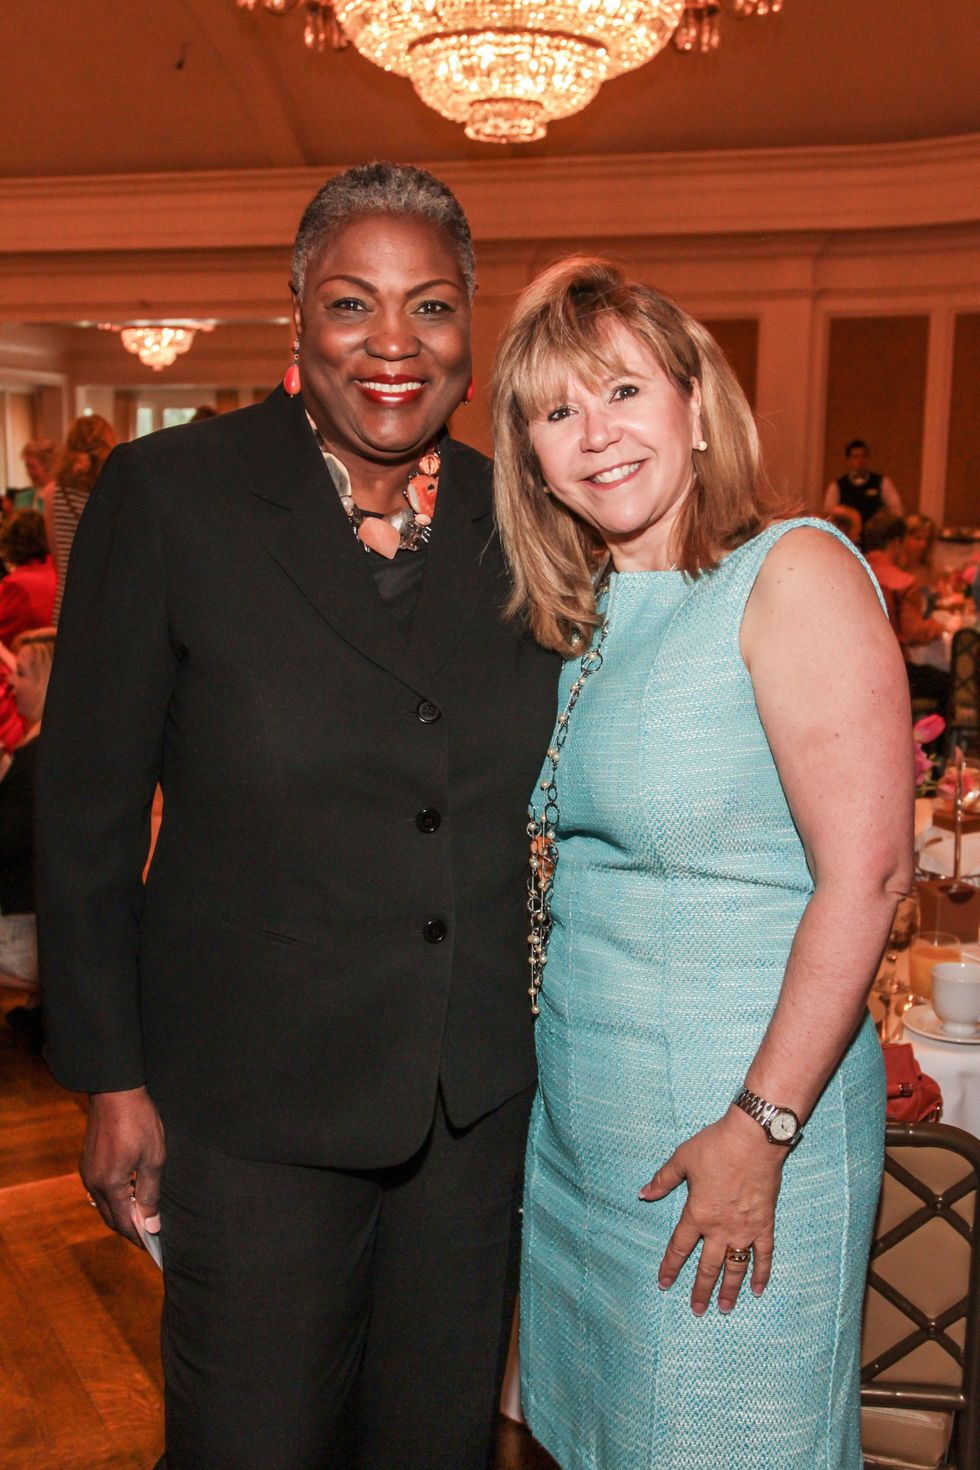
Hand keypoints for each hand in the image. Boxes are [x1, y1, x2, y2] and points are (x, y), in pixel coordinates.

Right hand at [81, 1086, 164, 1248]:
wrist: (115, 1091)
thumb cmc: (138, 1122)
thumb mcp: (153, 1158)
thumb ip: (150, 1193)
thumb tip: (150, 1223)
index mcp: (110, 1185)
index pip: (124, 1223)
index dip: (138, 1236)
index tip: (153, 1245)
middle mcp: (93, 1183)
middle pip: (110, 1217)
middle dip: (129, 1228)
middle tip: (150, 1233)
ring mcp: (88, 1172)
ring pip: (103, 1204)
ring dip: (121, 1213)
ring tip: (143, 1215)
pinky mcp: (88, 1162)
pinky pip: (100, 1190)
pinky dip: (114, 1198)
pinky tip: (131, 1193)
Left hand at [639, 1106, 785, 1314]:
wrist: (754, 1139)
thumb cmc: (716, 1146)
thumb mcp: (683, 1159)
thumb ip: (662, 1180)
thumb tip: (643, 1194)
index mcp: (697, 1214)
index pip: (679, 1247)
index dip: (670, 1266)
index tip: (664, 1283)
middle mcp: (720, 1229)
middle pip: (707, 1266)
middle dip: (700, 1289)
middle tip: (696, 1310)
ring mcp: (745, 1230)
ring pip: (735, 1268)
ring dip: (729, 1290)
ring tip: (724, 1308)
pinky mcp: (765, 1224)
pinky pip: (764, 1255)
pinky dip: (762, 1273)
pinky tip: (759, 1289)